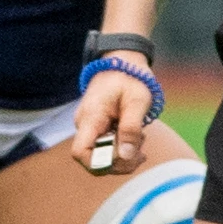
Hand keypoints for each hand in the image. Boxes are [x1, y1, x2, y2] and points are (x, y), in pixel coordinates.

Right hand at [70, 62, 157, 176]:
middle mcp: (85, 124)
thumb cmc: (131, 78)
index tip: (124, 155)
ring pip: (102, 155)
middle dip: (120, 161)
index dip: (101, 163)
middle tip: (141, 149)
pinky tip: (136, 137)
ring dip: (124, 154)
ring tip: (141, 137)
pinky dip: (122, 147)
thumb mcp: (137, 102)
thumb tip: (125, 156)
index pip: (81, 153)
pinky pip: (106, 146)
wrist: (123, 60)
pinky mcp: (97, 127)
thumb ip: (130, 129)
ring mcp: (89, 126)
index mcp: (91, 117)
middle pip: (94, 159)